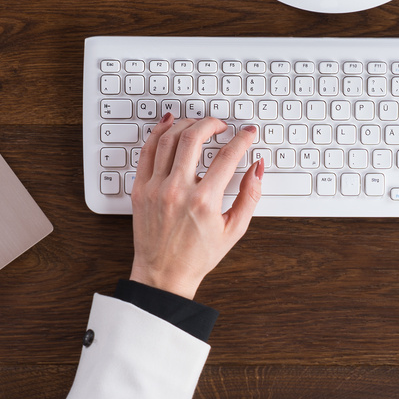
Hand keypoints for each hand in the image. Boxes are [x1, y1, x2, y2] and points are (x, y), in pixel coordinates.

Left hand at [128, 114, 263, 299]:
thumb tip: (257, 168)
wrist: (163, 275)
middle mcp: (177, 191)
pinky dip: (158, 132)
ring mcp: (155, 188)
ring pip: (169, 139)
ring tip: (199, 124)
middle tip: (222, 125)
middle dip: (212, 124)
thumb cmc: (198, 256)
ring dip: (187, 124)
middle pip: (195, 138)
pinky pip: (147, 151)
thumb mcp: (234, 230)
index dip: (242, 139)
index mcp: (203, 201)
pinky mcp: (140, 189)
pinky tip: (169, 124)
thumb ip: (250, 196)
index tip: (248, 133)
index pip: (227, 157)